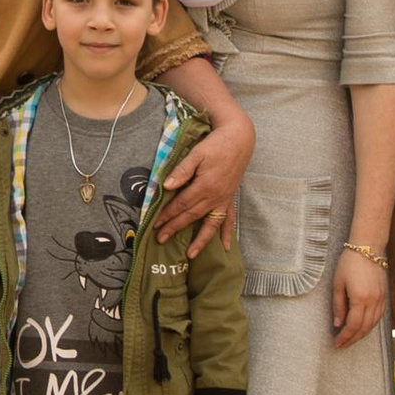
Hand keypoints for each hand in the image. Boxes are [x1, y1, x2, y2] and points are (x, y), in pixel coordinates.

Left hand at [154, 111, 253, 252]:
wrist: (239, 139)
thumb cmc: (216, 145)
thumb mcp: (197, 153)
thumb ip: (182, 171)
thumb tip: (166, 186)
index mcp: (205, 186)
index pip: (181, 204)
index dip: (167, 214)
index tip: (155, 223)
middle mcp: (215, 197)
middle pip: (192, 216)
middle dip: (175, 228)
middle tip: (160, 239)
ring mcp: (224, 199)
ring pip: (210, 224)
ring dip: (201, 241)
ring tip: (191, 255)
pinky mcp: (230, 199)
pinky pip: (228, 220)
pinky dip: (227, 234)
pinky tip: (225, 247)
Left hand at [331, 246, 387, 350]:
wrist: (368, 247)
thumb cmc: (349, 263)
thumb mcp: (338, 283)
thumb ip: (338, 305)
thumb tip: (338, 324)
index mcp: (360, 298)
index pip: (353, 325)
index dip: (345, 337)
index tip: (337, 343)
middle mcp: (373, 301)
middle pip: (364, 328)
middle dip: (352, 339)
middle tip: (342, 345)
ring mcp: (381, 299)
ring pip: (373, 324)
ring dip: (362, 334)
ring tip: (351, 339)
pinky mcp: (385, 295)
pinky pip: (379, 316)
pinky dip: (371, 325)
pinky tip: (363, 327)